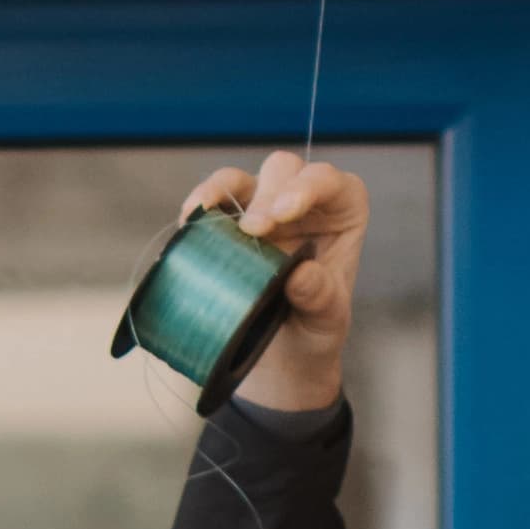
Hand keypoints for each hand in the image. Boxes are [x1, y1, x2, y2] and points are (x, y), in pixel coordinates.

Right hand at [178, 152, 368, 413]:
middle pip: (284, 172)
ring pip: (241, 178)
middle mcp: (302, 204)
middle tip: (253, 231)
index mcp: (341, 216)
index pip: (333, 183)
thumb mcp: (327, 322)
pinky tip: (188, 221)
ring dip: (222, 190)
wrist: (281, 356)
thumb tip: (301, 275)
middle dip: (266, 196)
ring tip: (206, 214)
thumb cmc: (314, 330)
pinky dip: (199, 205)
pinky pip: (210, 200)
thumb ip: (320, 298)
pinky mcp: (228, 222)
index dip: (310, 187)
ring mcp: (262, 209)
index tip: (284, 212)